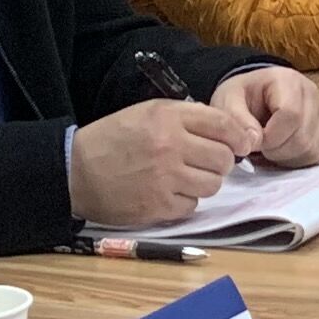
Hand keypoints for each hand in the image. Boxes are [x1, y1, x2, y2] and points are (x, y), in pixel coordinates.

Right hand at [68, 98, 252, 224]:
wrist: (75, 171)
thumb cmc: (112, 139)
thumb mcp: (147, 112)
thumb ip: (185, 116)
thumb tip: (224, 129)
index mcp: (168, 117)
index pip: (223, 125)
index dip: (239, 136)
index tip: (242, 144)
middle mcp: (170, 146)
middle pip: (223, 158)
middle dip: (221, 162)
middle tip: (207, 163)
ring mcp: (165, 178)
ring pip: (212, 185)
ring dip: (204, 183)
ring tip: (185, 178)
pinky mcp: (158, 206)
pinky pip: (192, 205)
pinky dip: (185, 201)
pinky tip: (168, 192)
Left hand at [223, 64, 318, 166]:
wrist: (254, 95)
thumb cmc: (241, 96)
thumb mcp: (228, 100)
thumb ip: (237, 119)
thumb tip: (254, 142)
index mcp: (288, 81)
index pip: (291, 114)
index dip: (271, 136)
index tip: (255, 140)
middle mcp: (312, 94)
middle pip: (303, 136)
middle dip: (277, 149)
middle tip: (261, 146)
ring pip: (311, 149)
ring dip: (287, 157)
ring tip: (270, 147)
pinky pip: (317, 155)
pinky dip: (297, 160)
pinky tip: (283, 151)